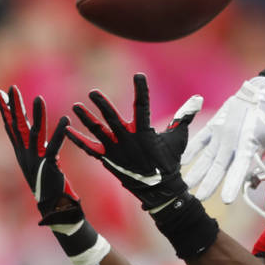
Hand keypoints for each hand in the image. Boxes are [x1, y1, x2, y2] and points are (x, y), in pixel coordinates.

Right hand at [0, 86, 77, 217]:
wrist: (55, 211)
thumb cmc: (50, 190)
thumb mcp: (39, 167)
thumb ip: (37, 152)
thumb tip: (36, 140)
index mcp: (22, 154)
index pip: (11, 128)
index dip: (6, 111)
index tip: (0, 94)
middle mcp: (25, 156)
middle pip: (17, 127)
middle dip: (14, 107)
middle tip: (10, 88)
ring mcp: (36, 161)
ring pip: (35, 133)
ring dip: (37, 115)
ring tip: (38, 98)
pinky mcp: (50, 167)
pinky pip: (55, 146)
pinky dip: (60, 133)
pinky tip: (66, 120)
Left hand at [66, 74, 201, 211]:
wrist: (159, 189)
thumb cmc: (170, 161)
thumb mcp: (178, 138)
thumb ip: (184, 117)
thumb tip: (198, 99)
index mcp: (144, 131)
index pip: (143, 105)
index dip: (141, 89)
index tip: (138, 75)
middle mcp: (127, 139)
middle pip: (112, 117)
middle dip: (102, 104)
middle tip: (92, 92)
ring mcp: (115, 149)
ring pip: (97, 130)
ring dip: (86, 118)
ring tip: (75, 106)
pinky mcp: (107, 159)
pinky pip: (89, 148)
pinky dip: (77, 139)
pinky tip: (66, 130)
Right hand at [181, 76, 264, 202]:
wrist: (262, 92)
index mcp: (249, 143)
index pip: (240, 168)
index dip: (232, 184)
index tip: (226, 200)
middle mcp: (232, 139)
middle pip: (219, 165)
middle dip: (209, 183)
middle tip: (199, 198)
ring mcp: (220, 131)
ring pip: (207, 155)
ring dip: (197, 171)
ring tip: (188, 185)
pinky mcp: (213, 125)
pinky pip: (200, 139)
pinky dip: (191, 150)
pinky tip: (182, 163)